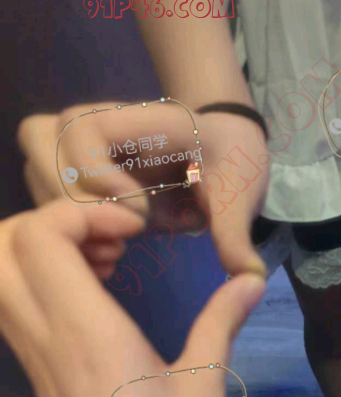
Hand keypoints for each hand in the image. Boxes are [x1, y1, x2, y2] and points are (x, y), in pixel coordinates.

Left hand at [0, 200, 265, 396]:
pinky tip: (98, 302)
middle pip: (0, 249)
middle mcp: (46, 339)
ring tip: (103, 267)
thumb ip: (220, 321)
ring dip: (40, 255)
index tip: (133, 234)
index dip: (79, 214)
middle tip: (107, 242)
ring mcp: (36, 362)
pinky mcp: (40, 381)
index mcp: (85, 331)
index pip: (39, 236)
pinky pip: (15, 312)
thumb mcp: (205, 385)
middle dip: (46, 223)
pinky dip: (41, 287)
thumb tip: (250, 279)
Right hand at [17, 101, 271, 281]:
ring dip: (63, 214)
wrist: (225, 149)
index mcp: (143, 119)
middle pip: (40, 140)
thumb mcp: (240, 197)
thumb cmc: (232, 163)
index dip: (99, 174)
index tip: (141, 209)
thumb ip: (236, 234)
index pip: (83, 128)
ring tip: (112, 245)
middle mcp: (99, 123)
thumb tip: (250, 277)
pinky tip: (104, 249)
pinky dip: (64, 225)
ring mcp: (80, 145)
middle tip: (122, 234)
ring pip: (34, 167)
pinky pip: (43, 193)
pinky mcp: (74, 172)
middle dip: (73, 198)